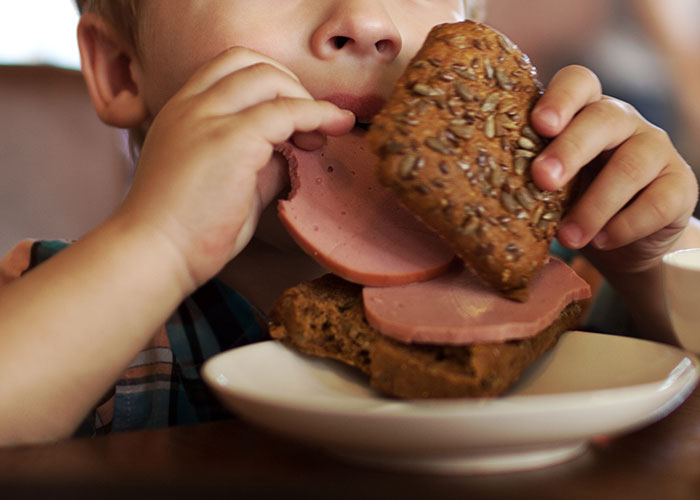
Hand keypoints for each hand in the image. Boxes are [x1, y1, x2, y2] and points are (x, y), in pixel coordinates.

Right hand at [116, 47, 354, 289]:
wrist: (154, 254)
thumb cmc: (186, 230)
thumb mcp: (228, 183)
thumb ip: (260, 162)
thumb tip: (295, 153)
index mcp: (182, 111)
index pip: (229, 67)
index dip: (271, 84)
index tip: (294, 120)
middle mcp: (191, 105)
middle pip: (252, 63)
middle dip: (291, 87)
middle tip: (312, 127)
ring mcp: (208, 118)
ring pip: (269, 78)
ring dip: (305, 100)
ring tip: (319, 138)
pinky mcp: (230, 139)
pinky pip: (285, 111)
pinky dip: (315, 115)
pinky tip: (330, 131)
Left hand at [529, 65, 697, 275]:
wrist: (621, 240)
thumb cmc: (571, 201)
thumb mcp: (549, 184)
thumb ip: (528, 174)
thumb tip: (478, 190)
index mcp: (584, 111)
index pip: (578, 82)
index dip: (560, 98)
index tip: (538, 125)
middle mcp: (622, 122)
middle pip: (603, 119)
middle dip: (570, 150)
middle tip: (542, 180)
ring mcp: (656, 150)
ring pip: (631, 165)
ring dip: (594, 205)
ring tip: (567, 237)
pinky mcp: (680, 185)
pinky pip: (657, 202)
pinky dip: (625, 225)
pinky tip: (601, 242)